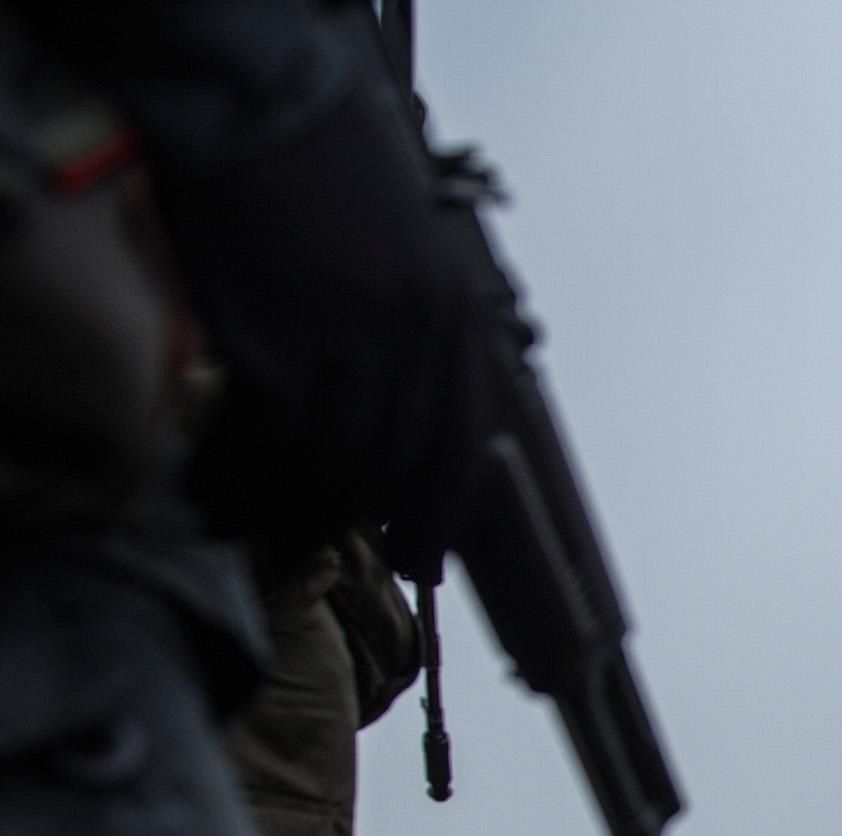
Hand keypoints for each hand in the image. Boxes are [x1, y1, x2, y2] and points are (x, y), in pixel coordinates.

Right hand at [172, 65, 494, 560]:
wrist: (251, 101)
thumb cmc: (317, 163)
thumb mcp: (400, 248)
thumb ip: (409, 326)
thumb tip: (389, 407)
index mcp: (456, 315)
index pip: (460, 443)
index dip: (437, 512)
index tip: (419, 558)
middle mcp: (420, 341)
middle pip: (395, 469)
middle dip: (355, 523)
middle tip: (315, 545)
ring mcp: (354, 349)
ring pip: (329, 470)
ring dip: (284, 511)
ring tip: (242, 524)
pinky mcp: (282, 350)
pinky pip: (267, 448)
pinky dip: (237, 478)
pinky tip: (212, 489)